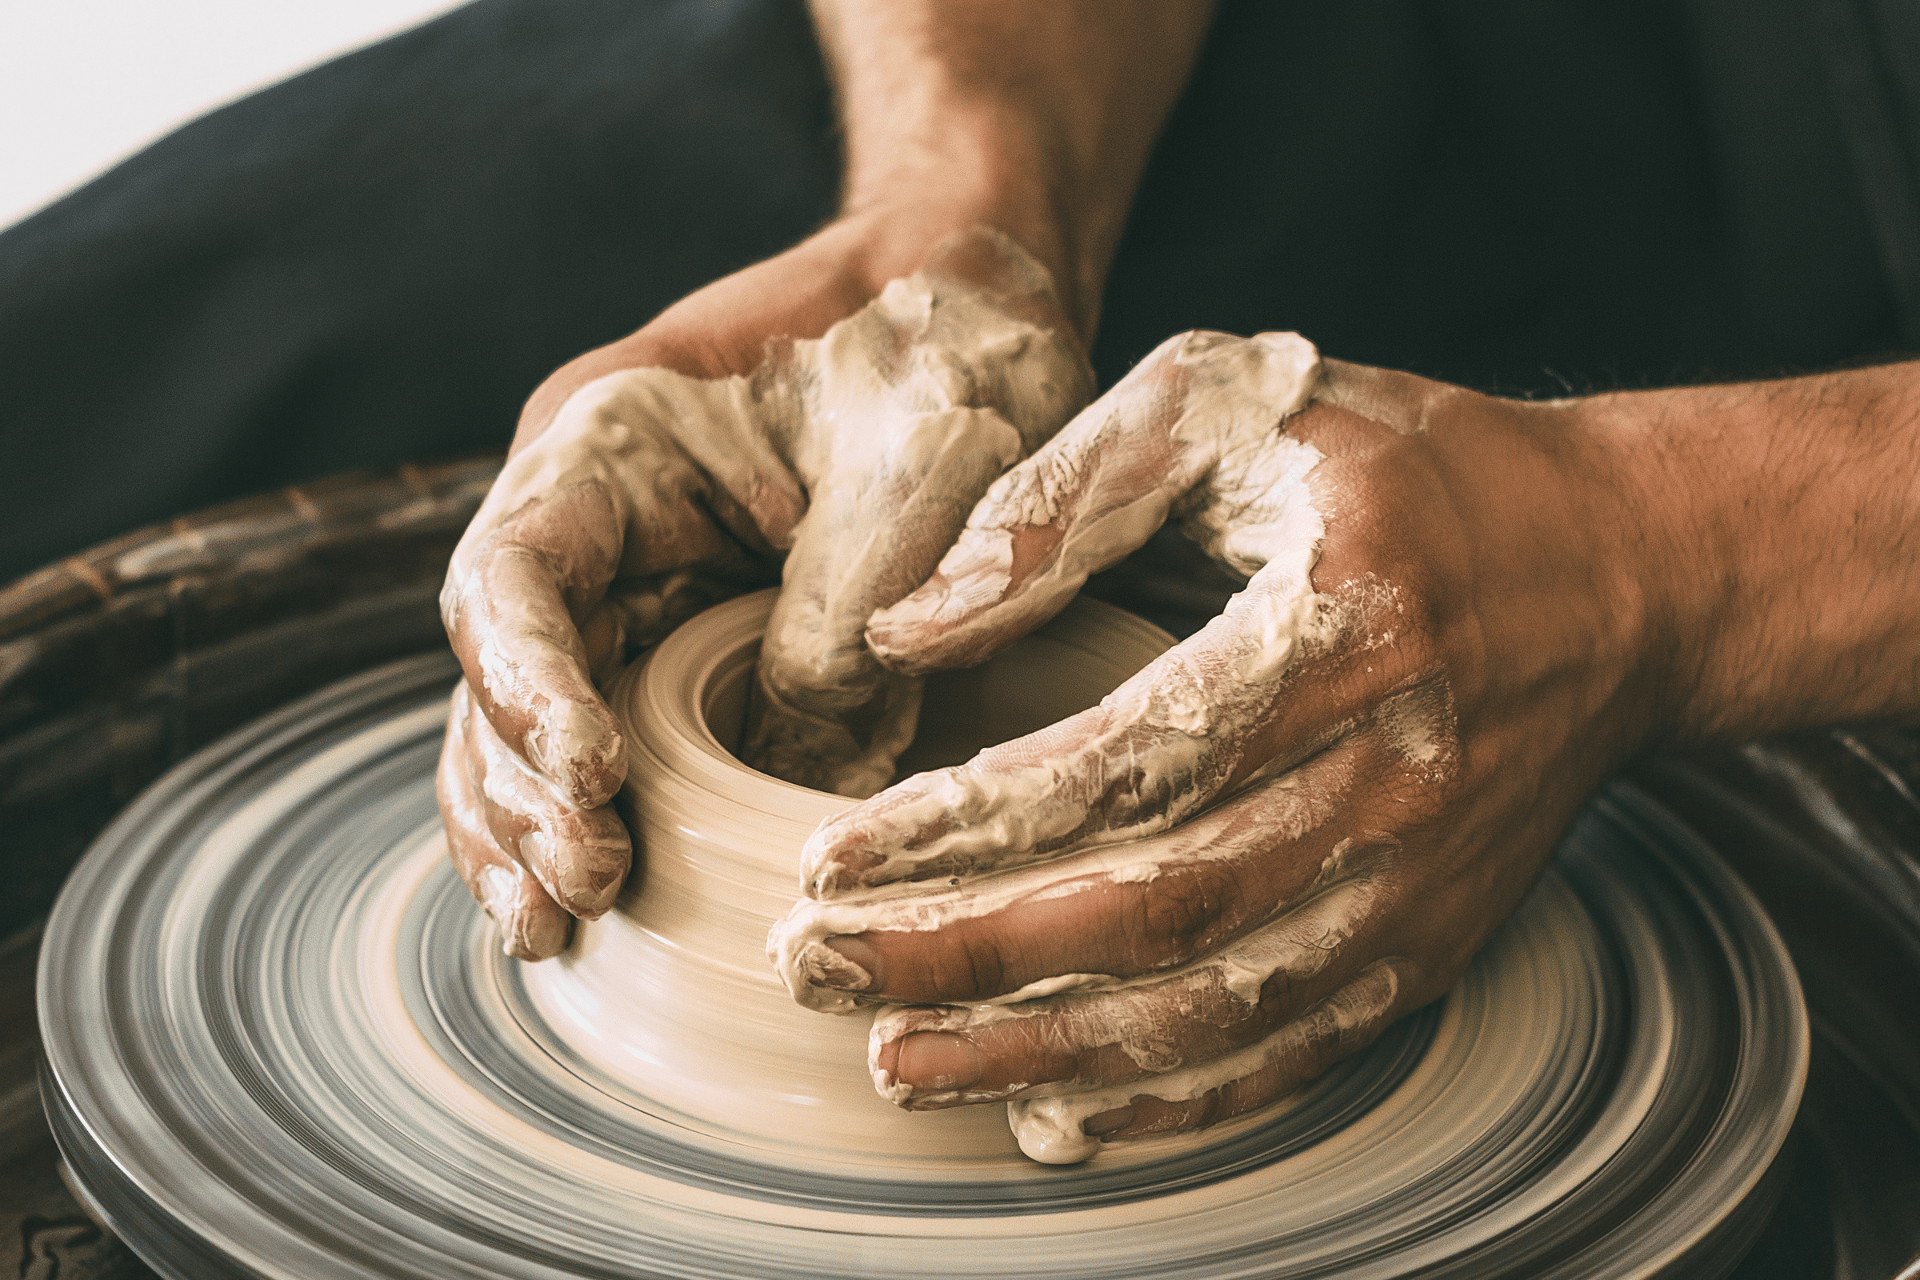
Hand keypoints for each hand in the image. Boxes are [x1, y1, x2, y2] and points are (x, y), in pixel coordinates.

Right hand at [436, 222, 1090, 957]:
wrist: (978, 305)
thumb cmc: (943, 351)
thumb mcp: (914, 470)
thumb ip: (840, 618)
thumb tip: (792, 776)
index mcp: (612, 440)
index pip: (515, 573)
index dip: (528, 684)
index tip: (592, 777)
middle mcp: (596, 521)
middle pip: (498, 669)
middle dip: (525, 787)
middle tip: (587, 885)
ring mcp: (634, 587)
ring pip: (529, 723)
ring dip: (531, 827)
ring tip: (555, 927)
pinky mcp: (686, 647)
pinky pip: (611, 741)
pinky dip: (590, 821)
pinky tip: (586, 911)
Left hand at [771, 331, 1668, 1160]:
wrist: (1620, 575)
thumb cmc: (1409, 470)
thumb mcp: (1240, 402)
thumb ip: (1067, 498)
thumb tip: (909, 629)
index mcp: (1337, 629)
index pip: (1123, 761)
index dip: (966, 825)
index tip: (829, 857)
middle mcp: (1388, 779)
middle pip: (1149, 910)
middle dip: (965, 956)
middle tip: (814, 968)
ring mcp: (1416, 883)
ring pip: (1209, 1007)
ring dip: (1040, 1054)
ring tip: (895, 1061)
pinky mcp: (1428, 944)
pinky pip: (1289, 1051)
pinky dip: (1167, 1100)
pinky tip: (1052, 1116)